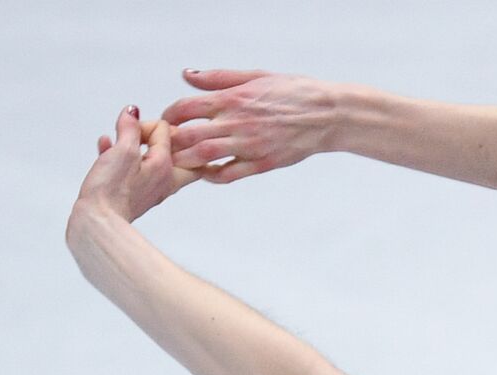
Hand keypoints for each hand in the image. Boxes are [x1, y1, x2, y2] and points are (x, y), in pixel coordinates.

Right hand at [76, 107, 200, 222]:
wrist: (97, 222)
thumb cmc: (112, 190)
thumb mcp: (123, 151)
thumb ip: (130, 128)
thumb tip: (133, 111)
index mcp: (168, 167)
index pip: (167, 131)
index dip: (145, 124)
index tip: (130, 130)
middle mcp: (165, 179)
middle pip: (171, 148)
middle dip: (150, 135)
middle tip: (135, 133)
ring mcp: (151, 188)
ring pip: (149, 157)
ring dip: (131, 143)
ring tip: (115, 139)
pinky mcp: (134, 194)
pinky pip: (133, 168)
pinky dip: (120, 156)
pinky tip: (105, 147)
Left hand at [161, 68, 337, 183]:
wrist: (328, 114)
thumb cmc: (295, 92)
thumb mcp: (256, 76)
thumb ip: (219, 78)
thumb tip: (187, 75)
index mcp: (234, 97)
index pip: (186, 107)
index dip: (170, 115)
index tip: (169, 120)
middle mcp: (238, 122)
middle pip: (189, 134)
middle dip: (173, 140)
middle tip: (169, 143)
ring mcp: (250, 145)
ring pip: (204, 156)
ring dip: (187, 159)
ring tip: (182, 159)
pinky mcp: (262, 163)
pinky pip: (228, 174)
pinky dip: (211, 176)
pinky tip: (207, 172)